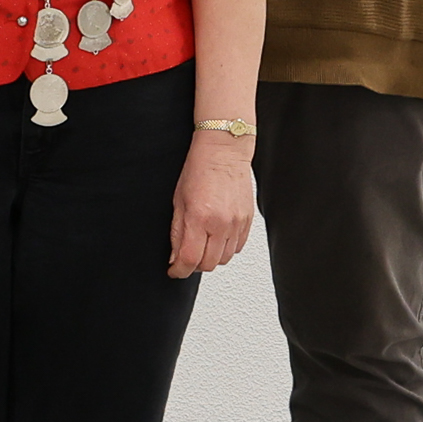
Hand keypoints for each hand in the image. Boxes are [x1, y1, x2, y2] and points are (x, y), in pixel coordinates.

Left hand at [168, 136, 254, 278]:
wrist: (223, 150)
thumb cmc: (199, 169)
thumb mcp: (178, 200)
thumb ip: (177, 232)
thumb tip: (175, 257)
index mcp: (200, 217)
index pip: (189, 259)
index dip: (179, 270)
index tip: (175, 270)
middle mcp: (221, 224)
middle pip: (208, 264)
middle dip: (194, 265)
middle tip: (186, 256)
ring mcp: (237, 223)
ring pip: (224, 260)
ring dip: (211, 257)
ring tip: (203, 243)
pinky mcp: (248, 221)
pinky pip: (237, 248)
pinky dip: (226, 248)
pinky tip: (217, 236)